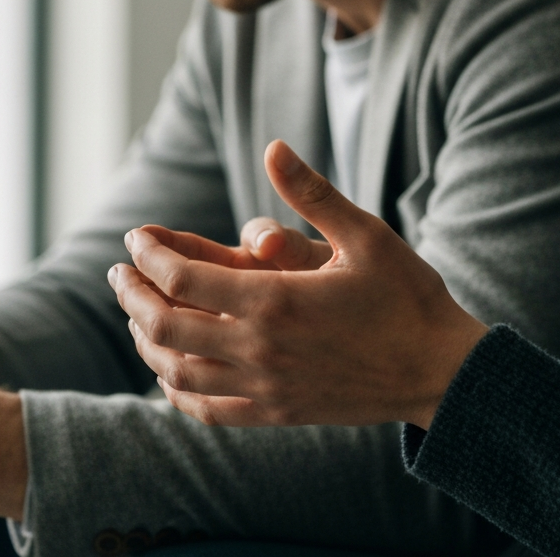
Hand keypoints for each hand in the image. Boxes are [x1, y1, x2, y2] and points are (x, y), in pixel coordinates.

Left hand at [109, 140, 487, 429]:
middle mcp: (260, 350)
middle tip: (121, 271)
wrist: (439, 371)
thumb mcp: (365, 233)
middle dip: (133, 296)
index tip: (135, 236)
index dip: (150, 255)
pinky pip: (206, 409)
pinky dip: (176, 389)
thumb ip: (312, 193)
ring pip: (178, 372)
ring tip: (138, 314)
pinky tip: (171, 373)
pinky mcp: (277, 413)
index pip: (183, 278)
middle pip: (166, 328)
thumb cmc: (407, 295)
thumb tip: (274, 147)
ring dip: (147, 341)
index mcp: (276, 301)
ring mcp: (266, 389)